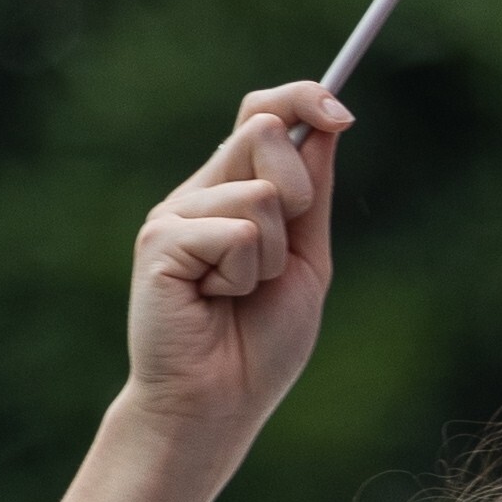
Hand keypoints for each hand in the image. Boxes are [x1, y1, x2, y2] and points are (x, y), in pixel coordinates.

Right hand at [126, 83, 349, 449]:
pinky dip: (242, 277)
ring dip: (270, 257)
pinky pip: (236, 233)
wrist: (219, 403)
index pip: (262, 112)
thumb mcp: (305, 260)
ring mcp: (174, 213)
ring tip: (238, 293)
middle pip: (264, 130)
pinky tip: (213, 303)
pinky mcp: (160, 241)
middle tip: (277, 258)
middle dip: (297, 193)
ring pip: (260, 192)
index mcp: (234, 190)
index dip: (301, 98)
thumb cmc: (260, 343)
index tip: (341, 112)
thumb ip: (311, 196)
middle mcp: (200, 192)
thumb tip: (327, 125)